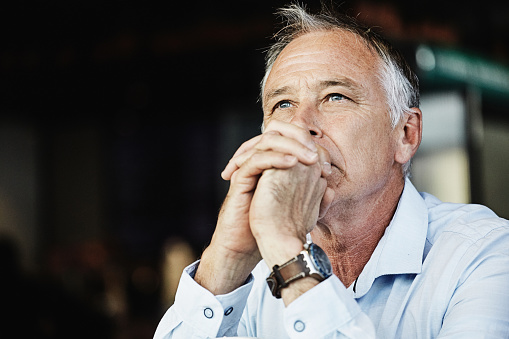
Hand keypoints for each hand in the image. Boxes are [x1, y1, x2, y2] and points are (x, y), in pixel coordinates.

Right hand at [195, 121, 320, 293]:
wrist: (245, 245)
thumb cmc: (269, 228)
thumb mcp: (296, 209)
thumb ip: (310, 196)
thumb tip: (330, 189)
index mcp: (270, 165)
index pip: (288, 140)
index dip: (308, 145)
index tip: (326, 164)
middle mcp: (258, 162)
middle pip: (277, 133)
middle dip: (300, 139)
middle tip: (316, 153)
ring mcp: (248, 169)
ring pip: (267, 141)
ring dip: (291, 145)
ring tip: (309, 157)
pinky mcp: (240, 179)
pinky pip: (256, 160)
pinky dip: (275, 157)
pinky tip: (292, 162)